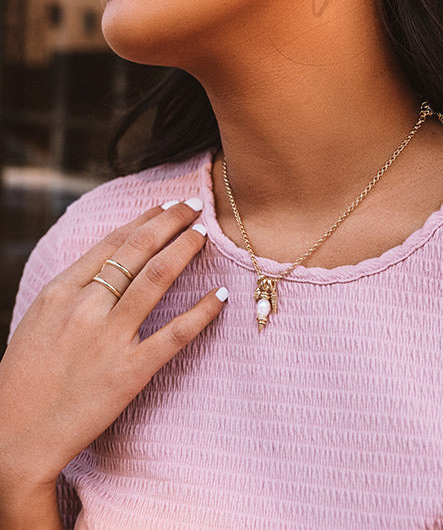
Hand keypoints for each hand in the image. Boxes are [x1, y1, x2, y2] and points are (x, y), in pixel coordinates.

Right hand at [0, 200, 226, 491]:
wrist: (13, 437)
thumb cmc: (24, 379)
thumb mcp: (40, 319)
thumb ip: (73, 290)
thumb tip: (107, 262)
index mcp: (61, 291)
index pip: (112, 242)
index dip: (145, 220)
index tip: (166, 206)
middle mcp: (86, 307)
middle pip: (137, 249)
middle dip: (170, 222)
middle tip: (194, 207)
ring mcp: (109, 338)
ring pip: (157, 278)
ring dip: (185, 249)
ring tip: (205, 234)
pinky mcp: (129, 372)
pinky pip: (174, 334)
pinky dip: (202, 311)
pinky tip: (221, 295)